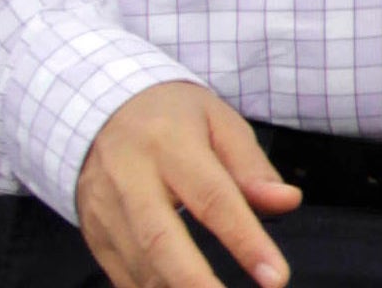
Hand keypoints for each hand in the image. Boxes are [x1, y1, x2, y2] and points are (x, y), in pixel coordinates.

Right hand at [76, 82, 300, 287]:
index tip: (276, 277)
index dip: (245, 241)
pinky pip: (122, 275)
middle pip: (161, 241)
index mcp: (169, 144)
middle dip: (195, 284)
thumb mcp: (219, 122)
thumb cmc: (173, 117)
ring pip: (139, 266)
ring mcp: (104, 212)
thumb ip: (252, 167)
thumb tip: (287, 202)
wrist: (98, 111)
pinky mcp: (93, 235)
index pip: (213, 198)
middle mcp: (129, 180)